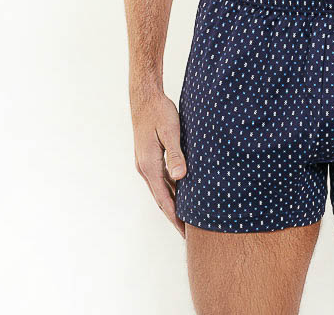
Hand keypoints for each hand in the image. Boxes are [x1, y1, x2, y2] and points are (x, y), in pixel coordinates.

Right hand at [131, 88, 187, 237]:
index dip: (175, 217)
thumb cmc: (159, 112)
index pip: (164, 199)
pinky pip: (161, 179)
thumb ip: (175, 154)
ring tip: (187, 217)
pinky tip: (181, 191)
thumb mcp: (170, 131)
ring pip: (161, 189)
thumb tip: (180, 177)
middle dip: (174, 216)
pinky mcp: (149, 157)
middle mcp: (145, 168)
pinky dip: (171, 189)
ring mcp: (145, 163)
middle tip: (189, 233)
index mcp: (149, 165)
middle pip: (161, 198)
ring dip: (172, 203)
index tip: (184, 232)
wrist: (144, 98)